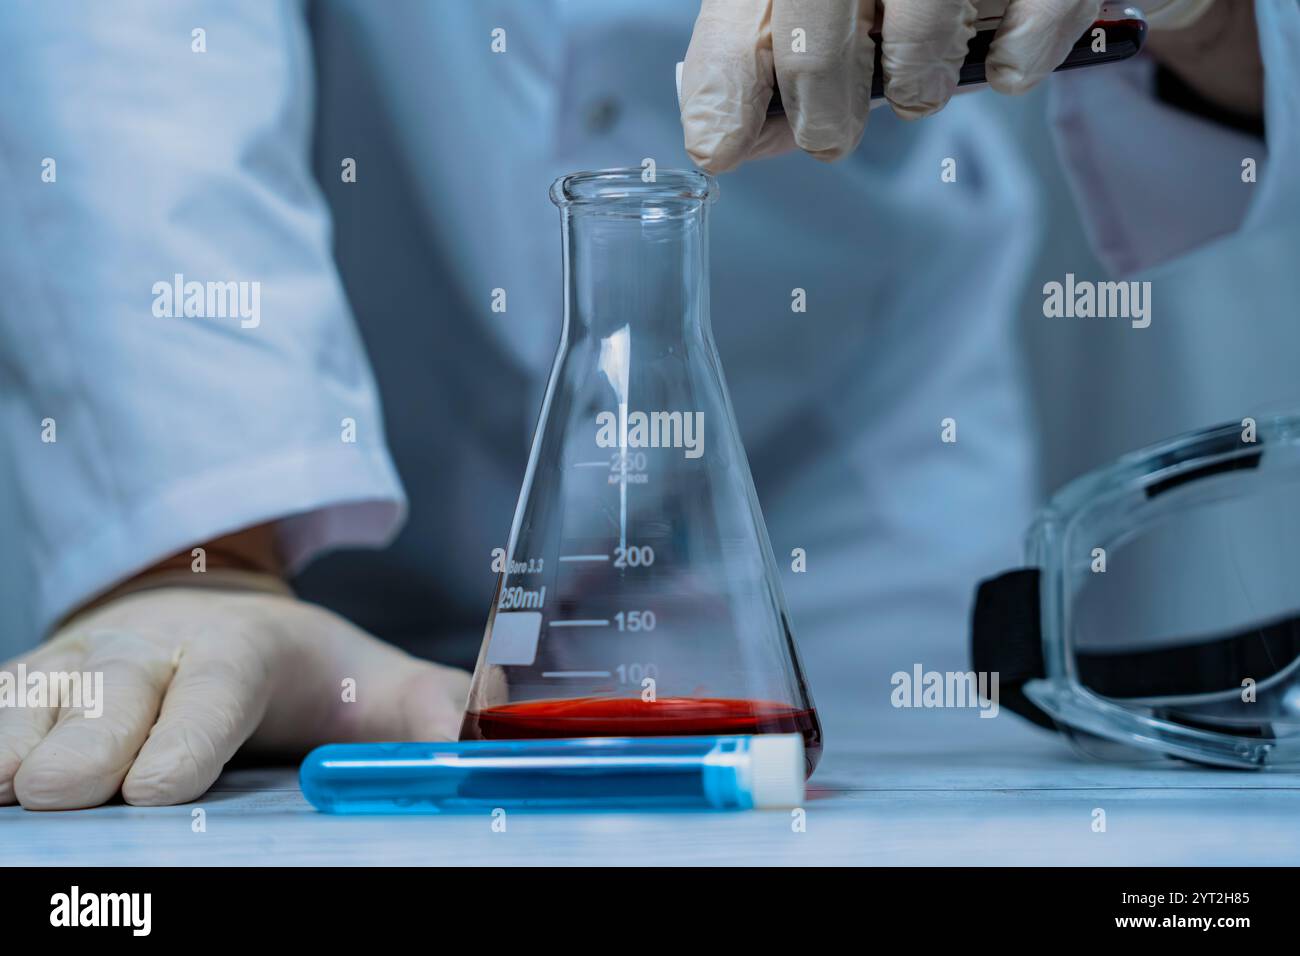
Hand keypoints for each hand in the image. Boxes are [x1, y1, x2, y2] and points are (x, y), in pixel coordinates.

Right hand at [0, 584, 469, 808]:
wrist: (201, 600)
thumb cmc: (295, 664)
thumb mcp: (371, 679)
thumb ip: (433, 707)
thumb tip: (490, 725)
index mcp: (239, 650)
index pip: (214, 691)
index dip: (188, 735)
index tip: (163, 785)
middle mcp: (151, 650)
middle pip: (111, 696)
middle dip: (88, 742)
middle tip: (67, 788)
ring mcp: (80, 661)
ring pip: (35, 696)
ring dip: (18, 739)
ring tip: (12, 783)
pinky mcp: (28, 679)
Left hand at [680, 0, 1101, 172]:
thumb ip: (771, 58)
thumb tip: (726, 139)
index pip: (744, 22)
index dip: (725, 91)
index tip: (717, 149)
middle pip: (818, 51)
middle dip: (822, 117)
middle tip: (831, 135)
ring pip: (917, 54)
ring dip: (915, 90)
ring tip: (919, 76)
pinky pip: (1018, 54)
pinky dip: (1011, 68)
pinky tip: (1000, 50)